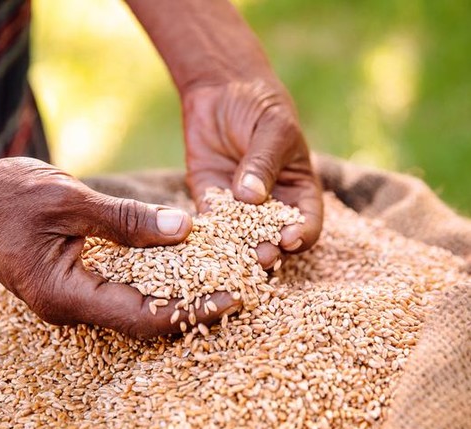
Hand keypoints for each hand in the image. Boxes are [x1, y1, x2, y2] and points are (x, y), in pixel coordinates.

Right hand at [0, 157, 238, 337]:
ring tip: (222, 280)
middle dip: (194, 307)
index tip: (234, 297)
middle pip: (146, 319)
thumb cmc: (8, 195)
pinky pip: (125, 289)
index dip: (193, 310)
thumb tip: (185, 231)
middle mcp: (72, 307)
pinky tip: (183, 267)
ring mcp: (74, 297)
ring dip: (179, 294)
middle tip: (240, 290)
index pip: (144, 317)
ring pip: (137, 306)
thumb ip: (127, 220)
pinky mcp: (78, 282)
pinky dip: (157, 280)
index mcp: (66, 295)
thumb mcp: (71, 201)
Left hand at [182, 80, 323, 266]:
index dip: (302, 233)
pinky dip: (205, 236)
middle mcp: (271, 205)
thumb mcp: (272, 129)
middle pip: (274, 237)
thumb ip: (263, 163)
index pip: (308, 221)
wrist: (220, 90)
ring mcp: (239, 206)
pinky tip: (200, 244)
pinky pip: (209, 224)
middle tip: (261, 257)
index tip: (289, 238)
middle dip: (269, 250)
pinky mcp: (210, 201)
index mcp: (298, 190)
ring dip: (237, 250)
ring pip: (240, 237)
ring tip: (232, 259)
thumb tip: (251, 198)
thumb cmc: (259, 106)